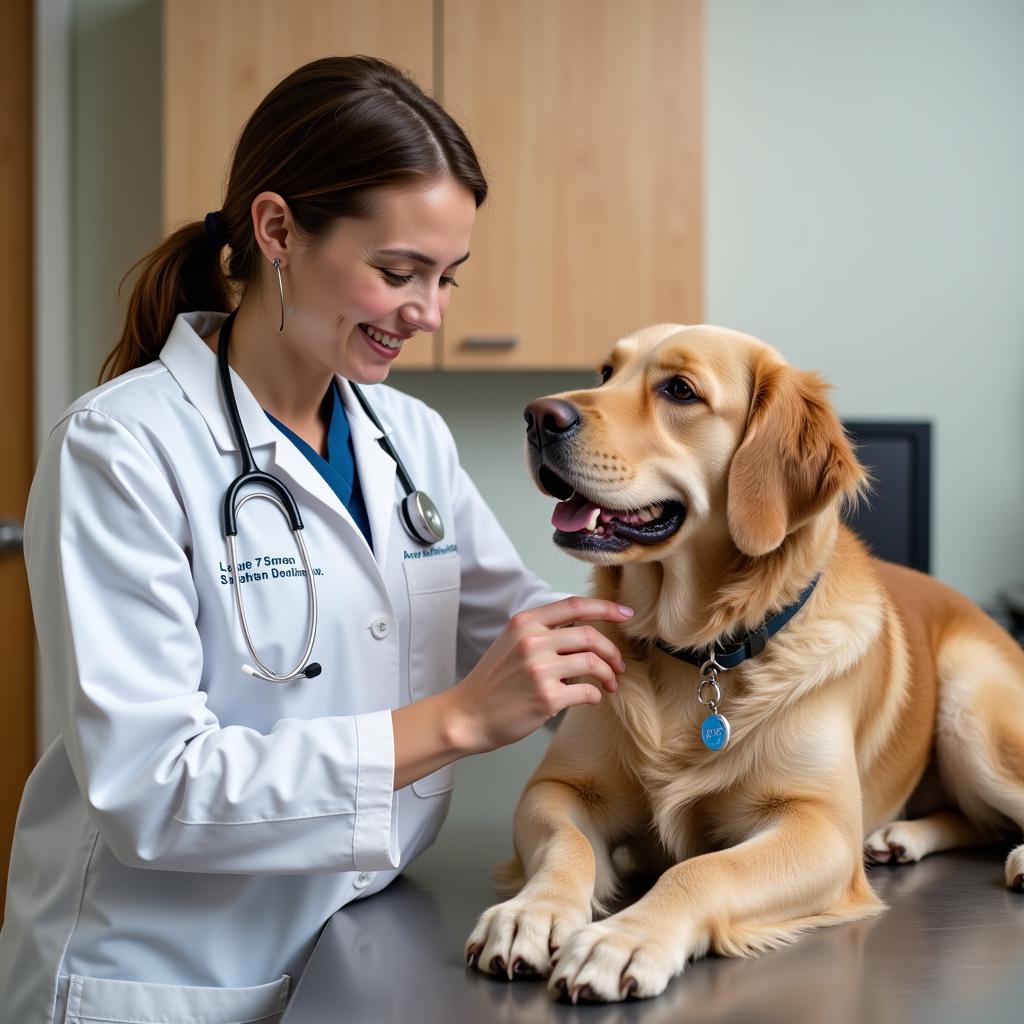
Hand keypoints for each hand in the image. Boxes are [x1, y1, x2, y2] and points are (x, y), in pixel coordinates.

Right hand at [445, 597, 633, 754]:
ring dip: (609, 674)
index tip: (627, 614)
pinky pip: (587, 692)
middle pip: (590, 636)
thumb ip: (543, 631)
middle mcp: (533, 641)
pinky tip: (592, 698)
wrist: (467, 715)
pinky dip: (596, 695)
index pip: (575, 606)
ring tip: (610, 683)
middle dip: (612, 651)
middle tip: (618, 664)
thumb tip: (585, 631)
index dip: (606, 607)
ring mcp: (540, 669)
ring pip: (593, 663)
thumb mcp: (511, 642)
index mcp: (525, 622)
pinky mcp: (547, 698)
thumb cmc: (493, 682)